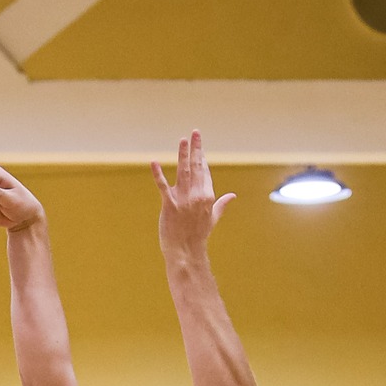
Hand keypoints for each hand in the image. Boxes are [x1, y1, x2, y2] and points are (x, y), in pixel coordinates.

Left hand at [151, 130, 234, 261]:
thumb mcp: (213, 218)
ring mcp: (183, 200)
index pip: (205, 172)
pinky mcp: (169, 205)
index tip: (199, 147)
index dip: (202, 158)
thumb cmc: (198, 236)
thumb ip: (221, 204)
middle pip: (197, 167)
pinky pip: (163, 187)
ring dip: (183, 154)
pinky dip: (158, 174)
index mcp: (207, 196)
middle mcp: (197, 195)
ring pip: (183, 172)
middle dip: (196, 148)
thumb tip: (232, 196)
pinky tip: (153, 162)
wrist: (186, 252)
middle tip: (195, 132)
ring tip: (183, 140)